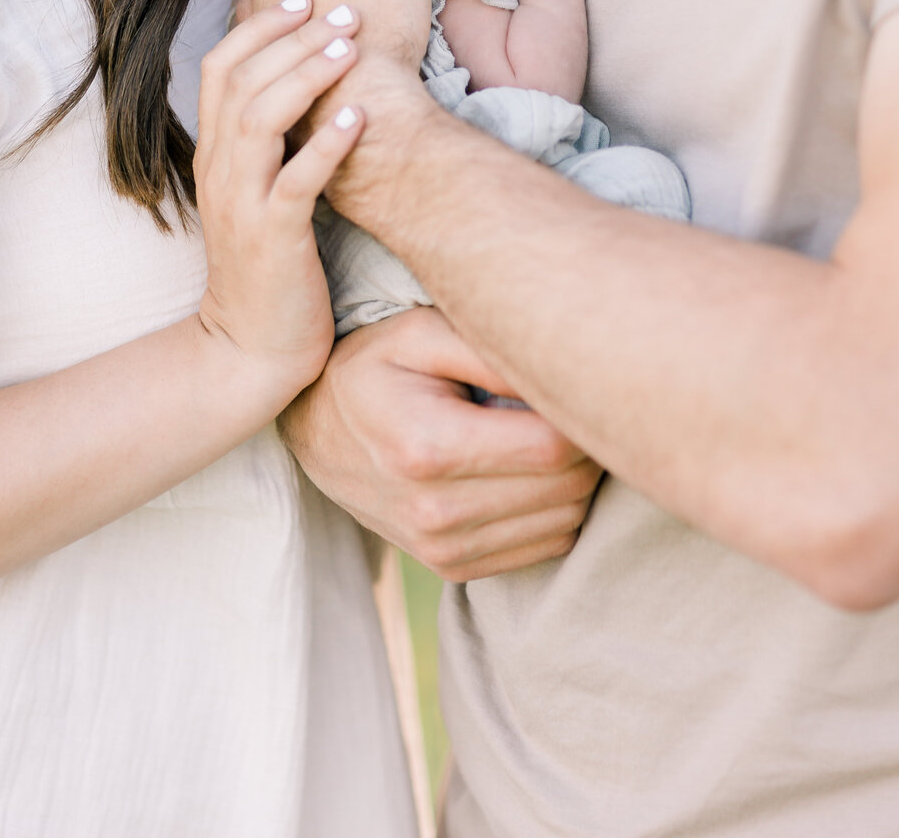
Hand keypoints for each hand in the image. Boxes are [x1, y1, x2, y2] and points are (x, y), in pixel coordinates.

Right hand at [194, 0, 365, 402]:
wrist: (249, 350)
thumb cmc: (268, 268)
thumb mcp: (256, 194)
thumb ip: (267, 144)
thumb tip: (303, 85)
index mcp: (213, 155)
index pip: (219, 68)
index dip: (261, 28)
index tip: (305, 0)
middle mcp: (219, 171)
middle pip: (240, 80)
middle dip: (292, 38)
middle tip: (342, 12)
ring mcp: (242, 203)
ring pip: (260, 118)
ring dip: (306, 76)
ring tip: (348, 47)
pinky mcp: (273, 238)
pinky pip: (296, 180)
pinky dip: (326, 143)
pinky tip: (357, 117)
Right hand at [279, 308, 602, 579]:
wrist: (313, 428)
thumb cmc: (372, 366)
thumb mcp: (420, 333)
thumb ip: (489, 349)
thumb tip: (560, 374)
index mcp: (429, 448)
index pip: (553, 447)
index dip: (581, 413)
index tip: (576, 379)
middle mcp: (436, 512)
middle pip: (567, 489)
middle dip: (585, 443)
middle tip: (566, 400)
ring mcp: (443, 548)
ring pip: (565, 522)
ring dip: (574, 478)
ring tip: (544, 430)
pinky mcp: (452, 566)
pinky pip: (545, 546)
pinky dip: (555, 508)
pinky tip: (529, 468)